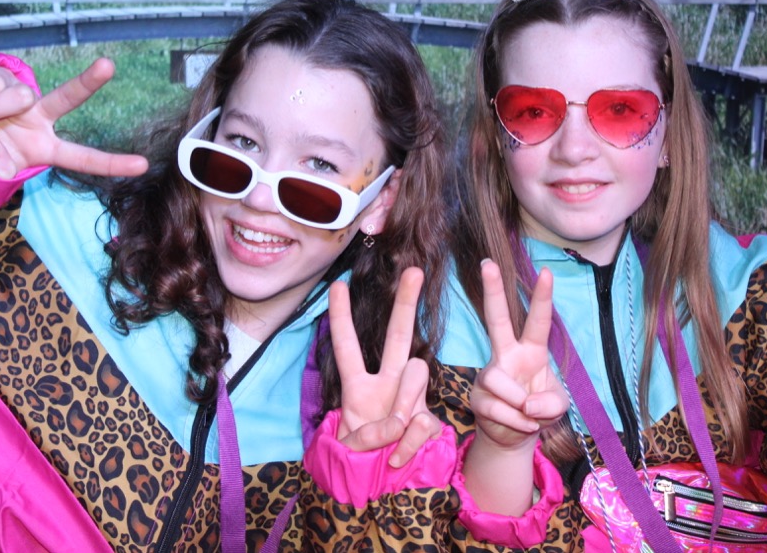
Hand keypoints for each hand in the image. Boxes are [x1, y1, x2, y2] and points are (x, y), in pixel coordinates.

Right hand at [0, 58, 147, 179]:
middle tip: (108, 65)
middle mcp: (41, 116)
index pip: (82, 157)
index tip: (143, 165)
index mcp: (45, 148)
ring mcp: (23, 95)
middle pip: (67, 97)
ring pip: (14, 96)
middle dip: (88, 81)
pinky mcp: (3, 77)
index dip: (111, 163)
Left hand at [330, 266, 439, 467]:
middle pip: (397, 336)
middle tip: (412, 271)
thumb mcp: (349, 450)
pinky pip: (424, 420)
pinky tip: (397, 459)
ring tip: (390, 434)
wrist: (385, 495)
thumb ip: (369, 434)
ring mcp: (411, 401)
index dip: (341, 317)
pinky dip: (409, 443)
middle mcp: (387, 386)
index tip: (337, 284)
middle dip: (405, 303)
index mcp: (358, 388)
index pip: (348, 347)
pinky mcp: (429, 420)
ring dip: (402, 402)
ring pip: (416, 373)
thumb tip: (397, 424)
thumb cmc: (359, 468)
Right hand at [470, 259, 567, 449]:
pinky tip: (521, 424)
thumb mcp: (558, 407)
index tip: (546, 272)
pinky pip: (494, 406)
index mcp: (531, 351)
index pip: (538, 320)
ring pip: (497, 379)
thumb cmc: (537, 412)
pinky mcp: (477, 395)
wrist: (513, 437)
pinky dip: (514, 420)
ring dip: (518, 404)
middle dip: (493, 291)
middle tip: (488, 262)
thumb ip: (551, 403)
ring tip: (528, 416)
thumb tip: (527, 402)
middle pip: (497, 318)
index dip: (542, 297)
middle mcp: (507, 355)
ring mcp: (490, 373)